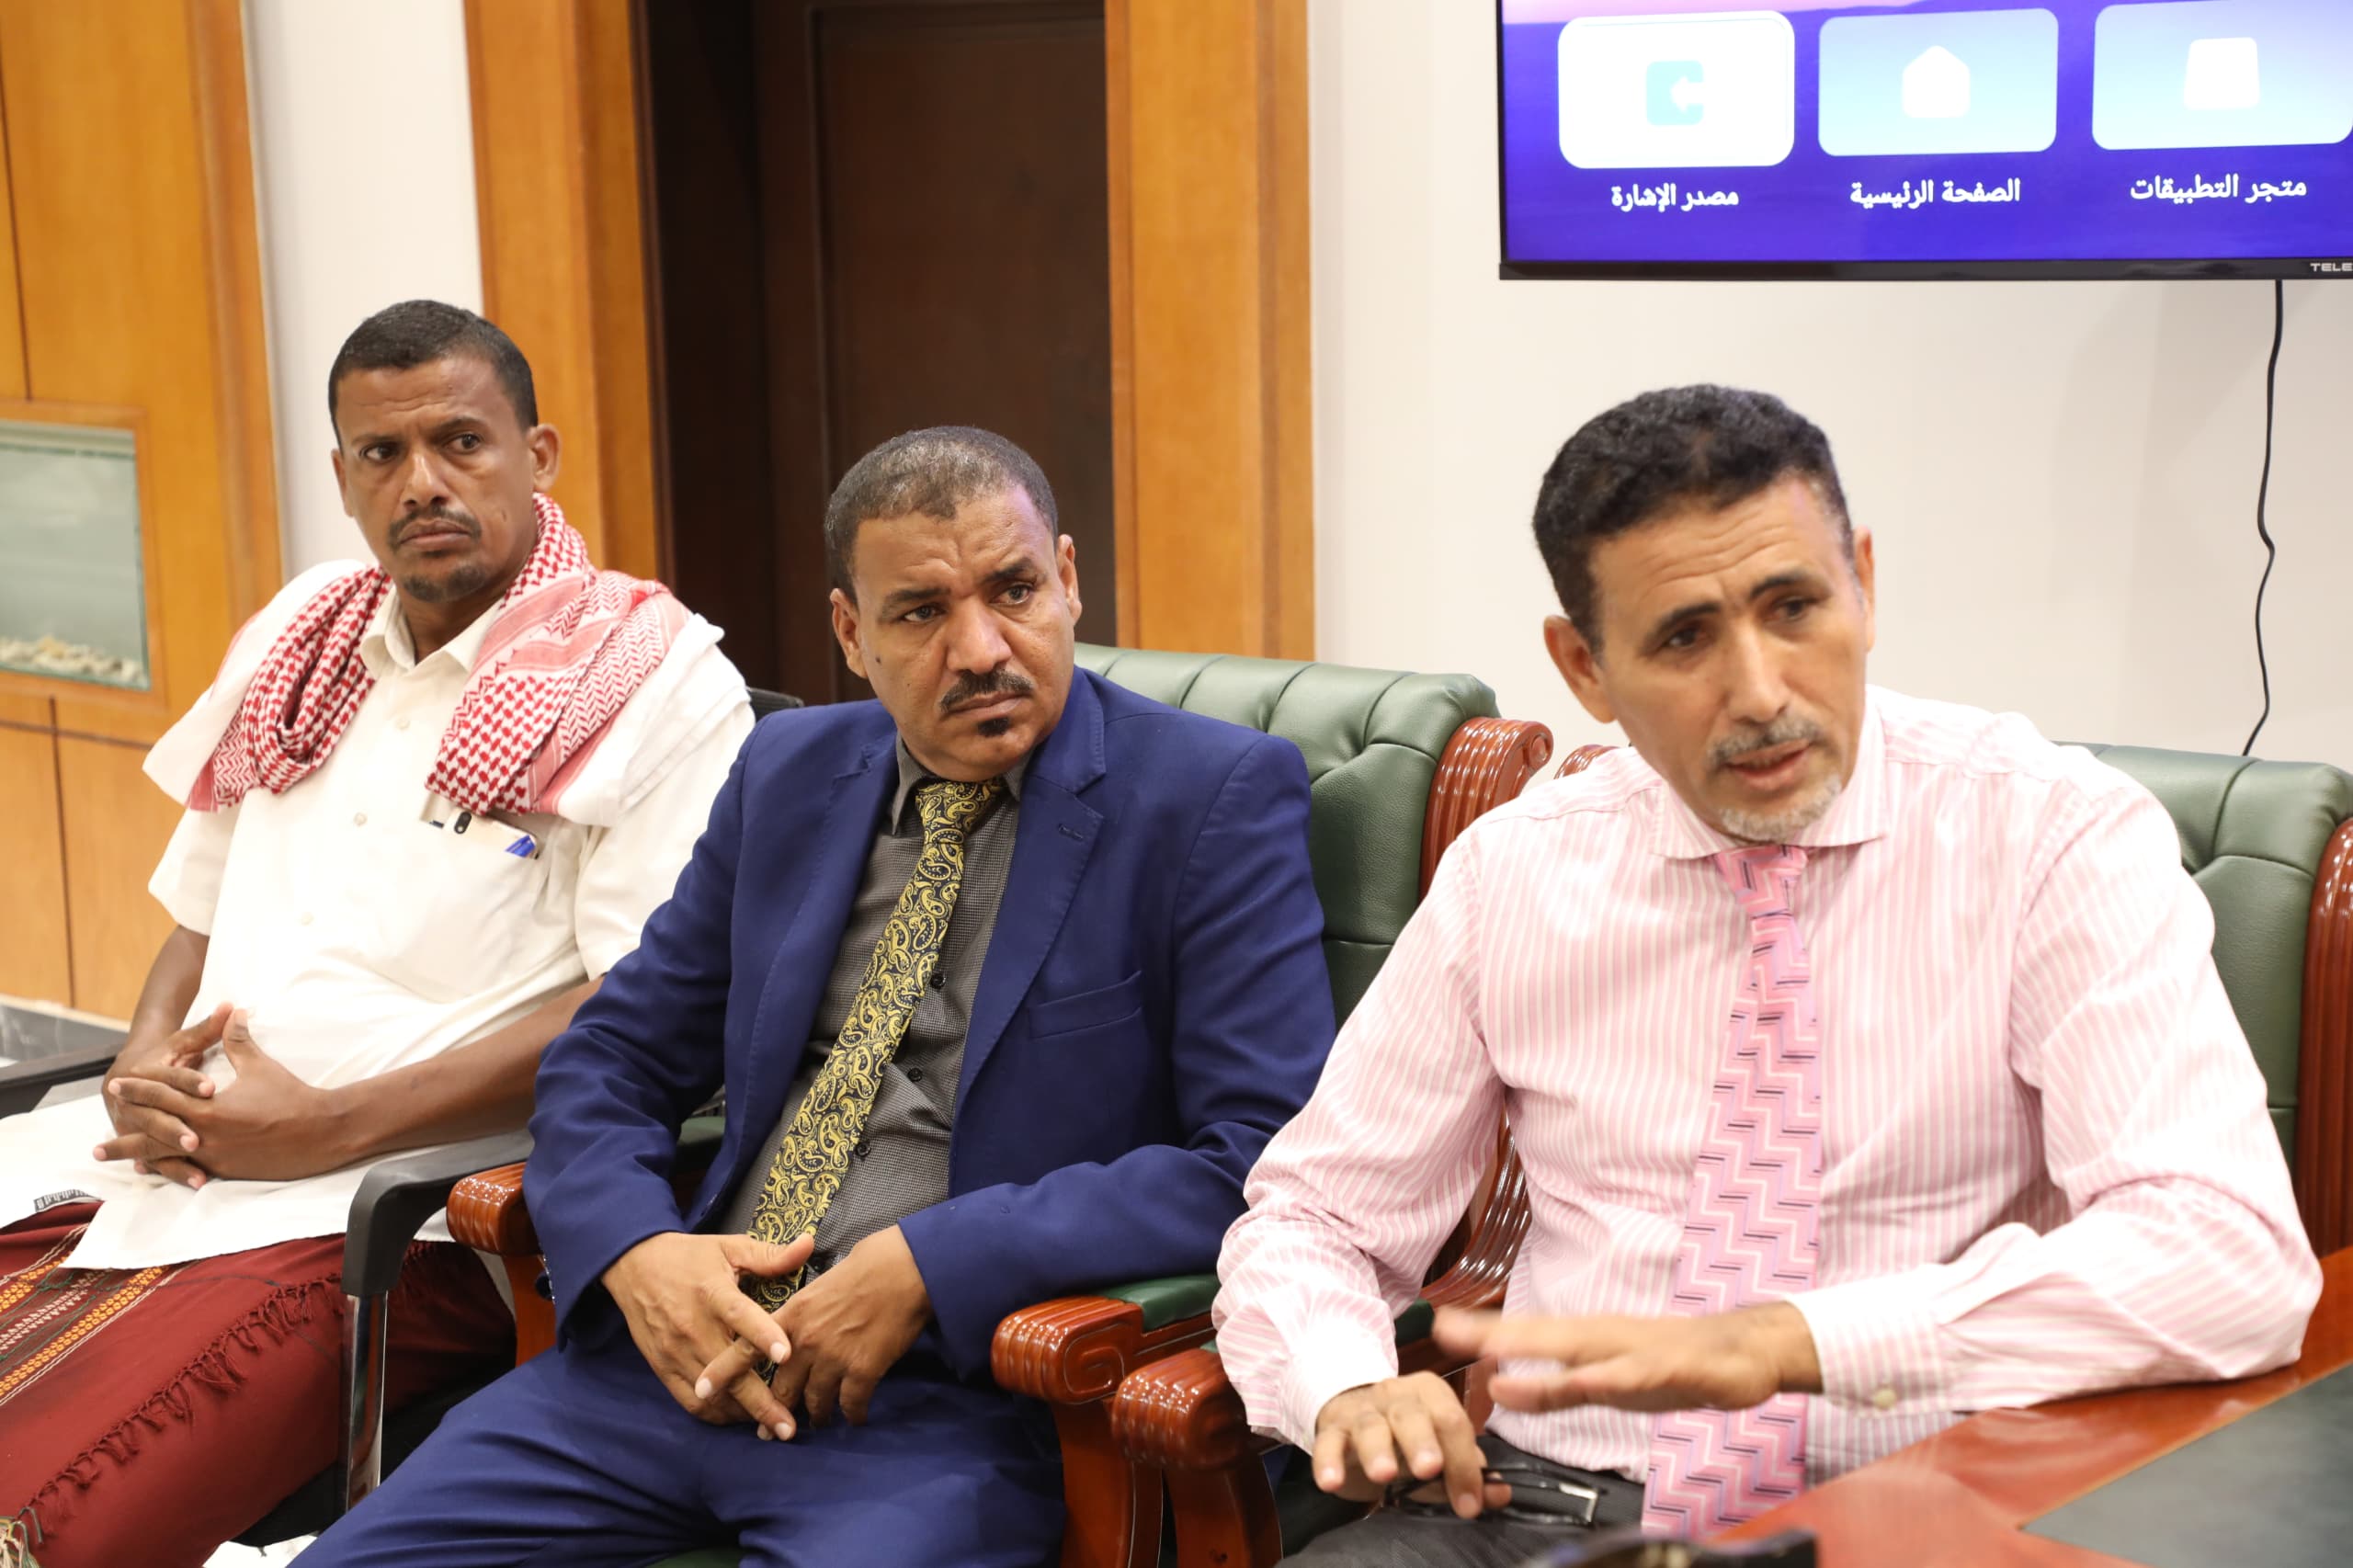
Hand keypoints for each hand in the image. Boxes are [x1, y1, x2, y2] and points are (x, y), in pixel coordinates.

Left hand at [95, 1009, 341, 1183]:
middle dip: (126, 1136)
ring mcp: (215, 1157)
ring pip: (167, 1159)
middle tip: (99, 1143)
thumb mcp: (261, 1065)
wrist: (319, 1131)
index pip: (163, 1097)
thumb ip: (239, 1040)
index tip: (119, 1087)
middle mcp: (205, 1135)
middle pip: (154, 1136)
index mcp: (208, 1108)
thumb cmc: (290, 1096)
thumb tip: (233, 1011)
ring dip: (140, 1160)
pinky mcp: (228, 1170)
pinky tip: (158, 1172)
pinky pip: (191, 1169)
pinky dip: (171, 1170)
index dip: (139, 1090)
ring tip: (119, 1164)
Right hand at [97, 1002, 230, 1186]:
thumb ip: (209, 1027)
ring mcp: (134, 1124)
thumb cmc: (167, 1056)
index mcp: (147, 1071)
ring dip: (173, 1157)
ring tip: (199, 1171)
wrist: (125, 1078)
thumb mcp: (185, 1042)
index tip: (213, 1088)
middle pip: (157, 1115)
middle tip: (199, 1139)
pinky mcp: (140, 1142)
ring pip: (153, 1143)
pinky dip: (172, 1171)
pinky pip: (155, 1160)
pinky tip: (192, 1181)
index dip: (190, 1081)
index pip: (169, 1076)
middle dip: (176, 1128)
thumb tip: (234, 1005)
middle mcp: (134, 1100)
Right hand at [604, 1230, 817, 1428]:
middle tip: (789, 1427)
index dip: (763, 1335)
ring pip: (711, 1394)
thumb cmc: (689, 1256)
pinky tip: (740, 1418)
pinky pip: (689, 1401)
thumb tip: (809, 1244)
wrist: (633, 1265)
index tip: (787, 1355)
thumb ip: (769, 1255)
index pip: (739, 1316)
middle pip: (728, 1371)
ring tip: (773, 1426)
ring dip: (742, 1413)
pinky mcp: (662, 1367)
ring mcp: (675, 1351)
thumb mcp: (728, 1247)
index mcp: (712, 1292)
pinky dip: (715, 1414)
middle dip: (760, 1402)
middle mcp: (692, 1326)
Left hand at [696, 1224, 932, 1437]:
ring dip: (816, 1416)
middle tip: (773, 1430)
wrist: (904, 1270)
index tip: (703, 1391)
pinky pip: (851, 1406)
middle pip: (781, 1389)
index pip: (745, 1348)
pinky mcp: (862, 1371)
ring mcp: (833, 1358)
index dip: (722, 1372)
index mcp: (791, 1316)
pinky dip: (852, 1415)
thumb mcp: (820, 1283)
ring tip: (819, 1422)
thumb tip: (798, 1326)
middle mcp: (805, 1341)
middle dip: (777, 1414)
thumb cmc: (867, 1267)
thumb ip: (803, 1312)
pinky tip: (855, 1417)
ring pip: (815, 1403)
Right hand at [1310, 1373, 1510, 1519]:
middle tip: (1430, 1468)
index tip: (1469, 1504)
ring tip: (1384, 1474)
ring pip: (1370, 1426)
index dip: (1463, 1462)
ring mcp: (1361, 1410)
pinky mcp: (1330, 1428)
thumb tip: (1500, 1494)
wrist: (1352, 1414)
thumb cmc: (1404, 1436)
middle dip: (1422, 1442)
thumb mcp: (1437, 1452)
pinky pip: (1328, 1442)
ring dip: (1378, 1450)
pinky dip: (1328, 1461)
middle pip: (1412, 1415)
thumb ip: (1465, 1472)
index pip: (1451, 1420)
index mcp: (1430, 1394)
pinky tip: (1330, 1481)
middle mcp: (1396, 1394)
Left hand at [1432, 1302, 1821, 1414]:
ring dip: (1542, 1351)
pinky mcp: (1676, 1369)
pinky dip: (1615, 1376)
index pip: (1527, 1334)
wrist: (1743, 1350)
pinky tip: (1594, 1379)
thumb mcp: (1606, 1382)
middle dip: (1494, 1333)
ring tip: (1500, 1351)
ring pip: (1585, 1351)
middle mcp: (1606, 1338)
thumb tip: (1505, 1390)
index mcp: (1589, 1339)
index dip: (1482, 1329)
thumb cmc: (1670, 1362)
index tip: (1438, 1322)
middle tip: (1448, 1328)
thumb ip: (1557, 1390)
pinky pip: (1641, 1376)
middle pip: (1542, 1335)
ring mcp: (1639, 1351)